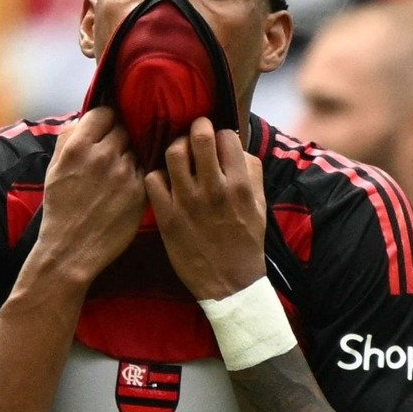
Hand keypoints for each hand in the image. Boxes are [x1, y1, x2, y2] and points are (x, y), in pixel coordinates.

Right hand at [38, 107, 145, 282]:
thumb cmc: (60, 209)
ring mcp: (125, 173)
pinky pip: (145, 171)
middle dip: (118, 140)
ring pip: (136, 150)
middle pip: (124, 130)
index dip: (104, 122)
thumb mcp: (53, 169)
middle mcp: (103, 156)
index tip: (103, 131)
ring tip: (116, 176)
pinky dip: (137, 176)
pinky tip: (125, 190)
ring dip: (129, 158)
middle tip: (111, 156)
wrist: (71, 249)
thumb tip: (84, 120)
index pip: (104, 113)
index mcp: (78, 147)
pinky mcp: (140, 192)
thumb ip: (68, 139)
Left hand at [145, 117, 266, 300]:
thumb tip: (236, 146)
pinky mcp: (167, 218)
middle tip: (195, 132)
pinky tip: (165, 182)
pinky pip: (153, 180)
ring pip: (173, 154)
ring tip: (179, 154)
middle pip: (199, 137)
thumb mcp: (259, 205)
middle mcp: (214, 190)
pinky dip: (157, 175)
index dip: (221, 134)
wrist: (229, 284)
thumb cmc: (246, 242)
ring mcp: (188, 203)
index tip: (217, 140)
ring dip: (176, 147)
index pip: (227, 137)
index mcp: (240, 186)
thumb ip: (251, 172)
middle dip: (197, 127)